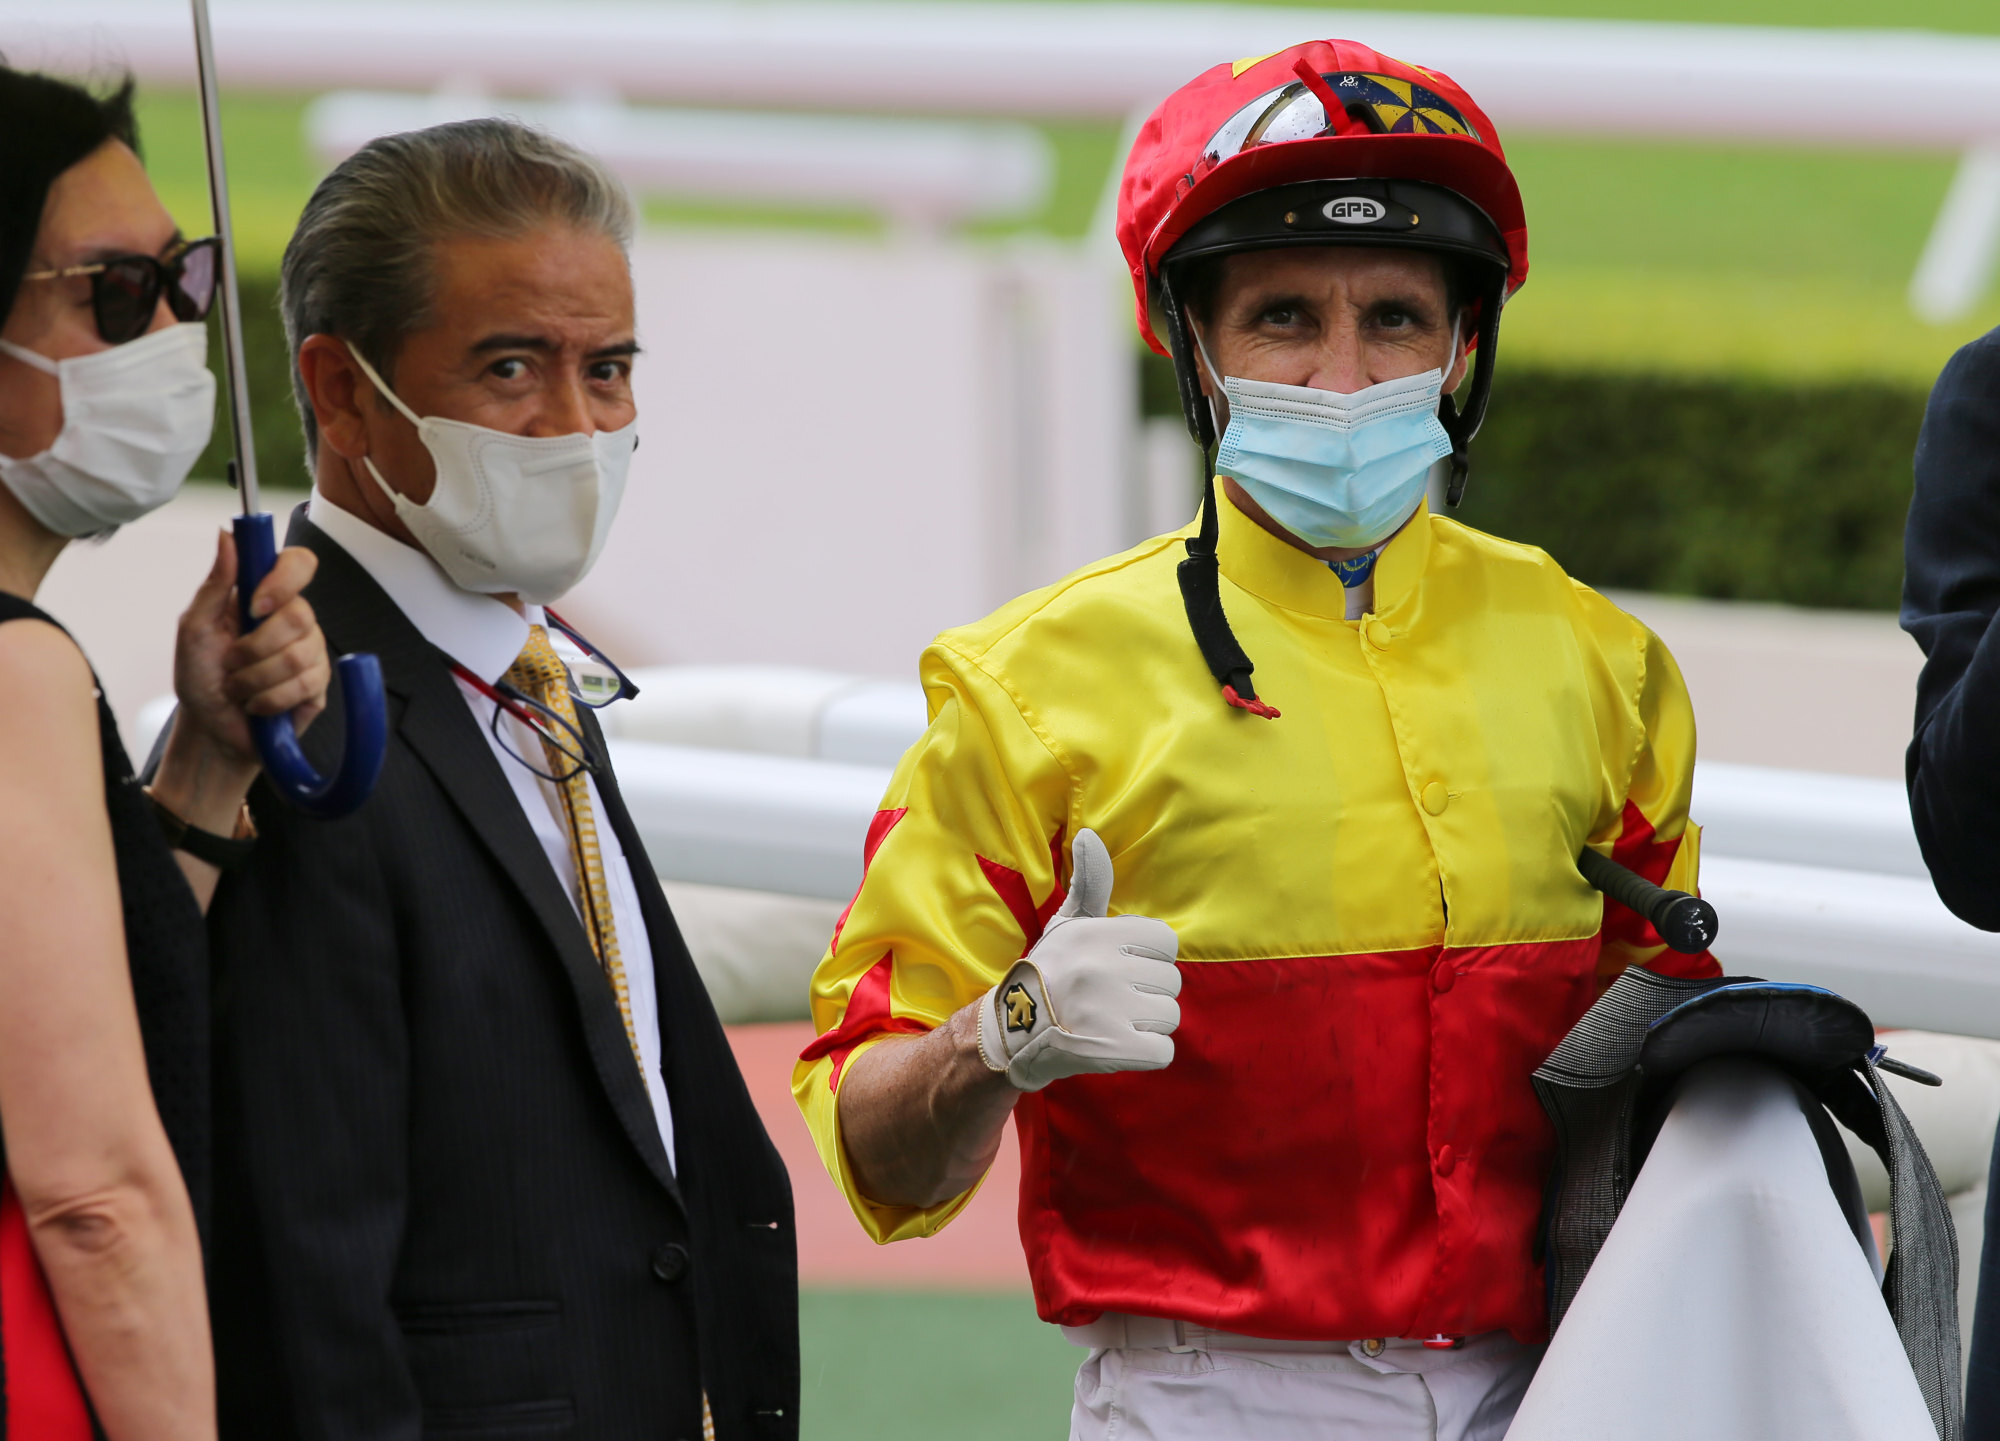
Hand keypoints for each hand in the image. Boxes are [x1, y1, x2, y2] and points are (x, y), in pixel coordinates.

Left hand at [170, 530, 329, 771]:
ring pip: (299, 655)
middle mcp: (294, 620)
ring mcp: (312, 652)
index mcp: (265, 597)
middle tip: (232, 662)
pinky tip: (257, 704)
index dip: (284, 580)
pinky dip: (269, 699)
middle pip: (299, 616)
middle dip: (255, 648)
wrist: (210, 728)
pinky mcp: (319, 686)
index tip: (256, 605)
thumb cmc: (200, 676)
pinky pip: (304, 685)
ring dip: (256, 679)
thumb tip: (227, 535)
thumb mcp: (194, 627)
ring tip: (239, 688)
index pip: (299, 564)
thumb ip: (215, 583)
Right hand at [975, 829, 1181, 1091]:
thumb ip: (1090, 883)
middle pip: (1170, 982)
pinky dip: (1146, 1054)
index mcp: (1097, 935)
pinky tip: (1118, 1045)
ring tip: (1111, 1022)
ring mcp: (1109, 1012)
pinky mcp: (1114, 1050)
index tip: (1119, 968)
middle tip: (1111, 1000)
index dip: (1147, 958)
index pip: (1165, 942)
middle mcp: (1103, 970)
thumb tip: (1089, 835)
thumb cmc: (1049, 972)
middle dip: (1146, 994)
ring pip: (1169, 1017)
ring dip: (1146, 1025)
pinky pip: (1162, 1051)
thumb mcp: (1067, 924)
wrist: (1013, 1034)